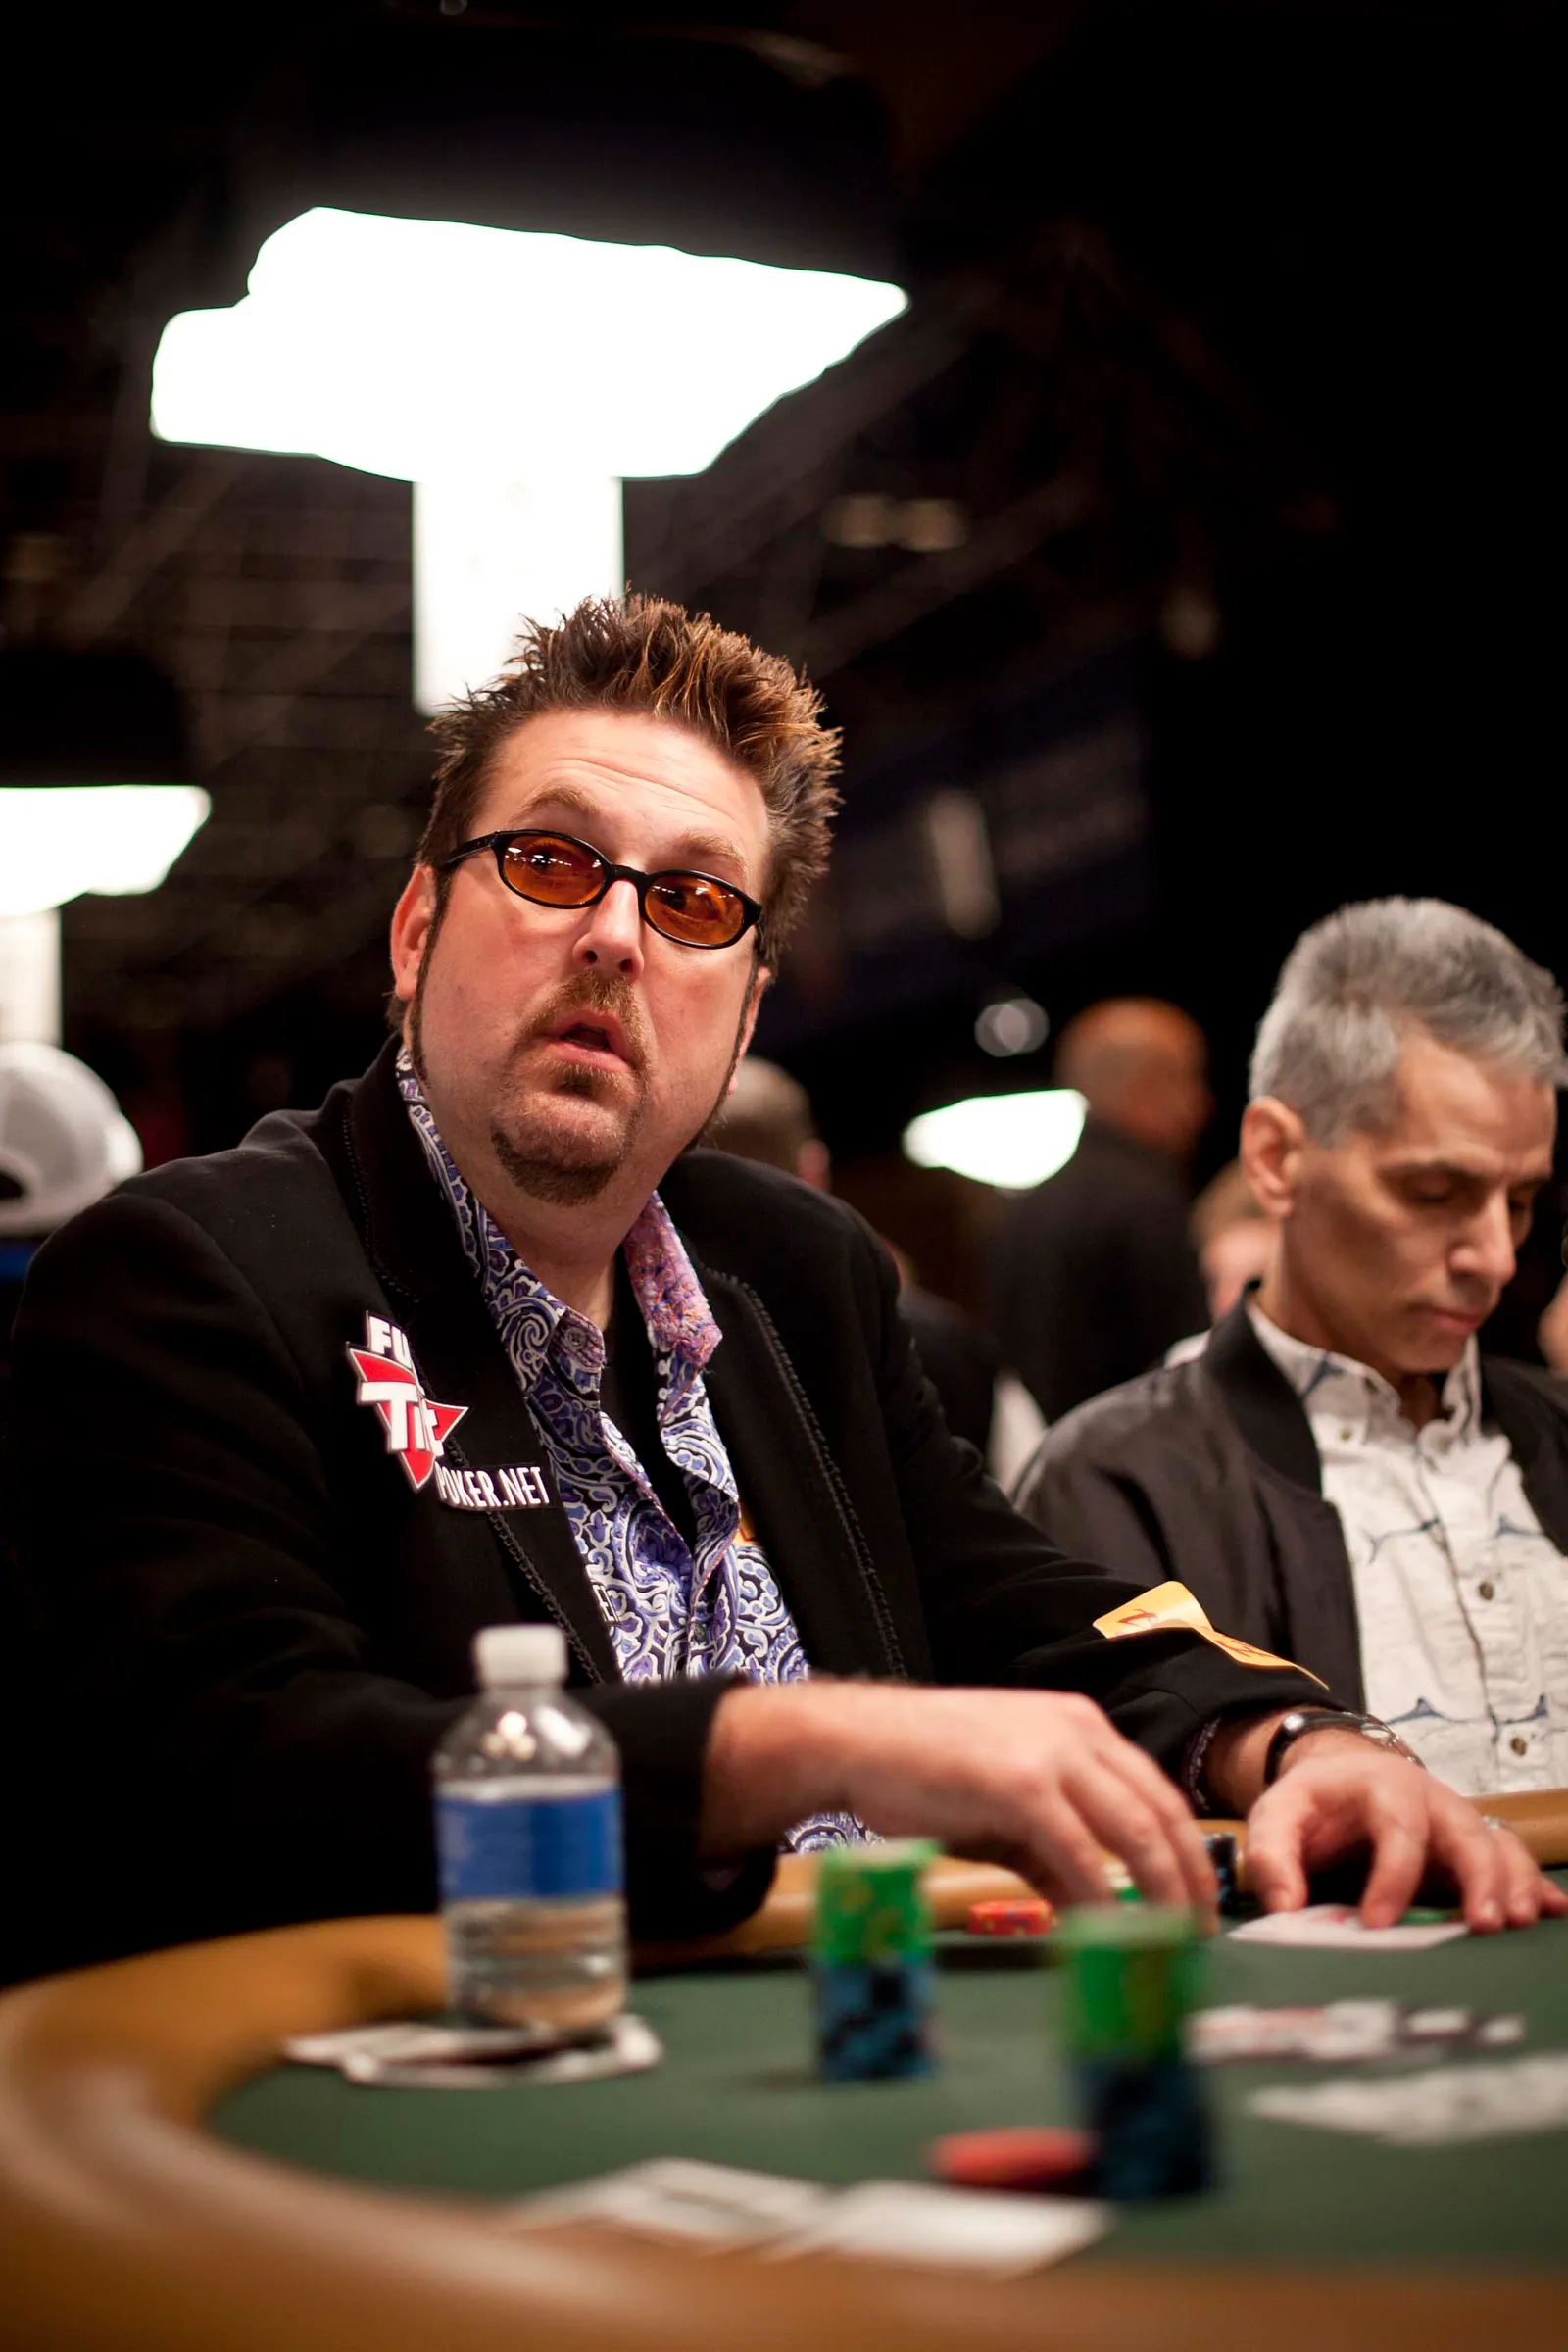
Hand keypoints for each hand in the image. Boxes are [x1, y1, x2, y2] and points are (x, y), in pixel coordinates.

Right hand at [703, 1680, 1217, 1919]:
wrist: (857, 1741)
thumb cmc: (925, 1774)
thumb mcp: (1005, 1812)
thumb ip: (1054, 1852)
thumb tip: (1095, 1910)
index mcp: (1081, 1727)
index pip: (1157, 1792)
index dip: (1186, 1851)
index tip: (1199, 1902)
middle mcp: (1079, 1731)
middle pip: (1162, 1811)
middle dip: (1190, 1878)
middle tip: (1203, 1935)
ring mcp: (1052, 1753)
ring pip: (1135, 1830)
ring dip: (1162, 1892)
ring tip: (1172, 1943)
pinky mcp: (1021, 1785)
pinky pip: (1080, 1853)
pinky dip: (1102, 1899)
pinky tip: (1108, 1934)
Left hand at [1244, 1730, 1567, 1930]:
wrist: (1343, 1778)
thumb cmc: (1314, 1804)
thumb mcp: (1278, 1815)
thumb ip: (1271, 1855)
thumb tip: (1284, 1906)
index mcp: (1382, 1787)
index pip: (1397, 1827)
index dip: (1392, 1876)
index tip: (1377, 1923)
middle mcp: (1431, 1801)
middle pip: (1466, 1830)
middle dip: (1478, 1877)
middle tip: (1483, 1925)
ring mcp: (1458, 1824)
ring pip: (1498, 1845)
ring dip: (1514, 1883)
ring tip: (1518, 1924)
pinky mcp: (1472, 1849)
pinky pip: (1512, 1860)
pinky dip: (1533, 1885)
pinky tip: (1551, 1913)